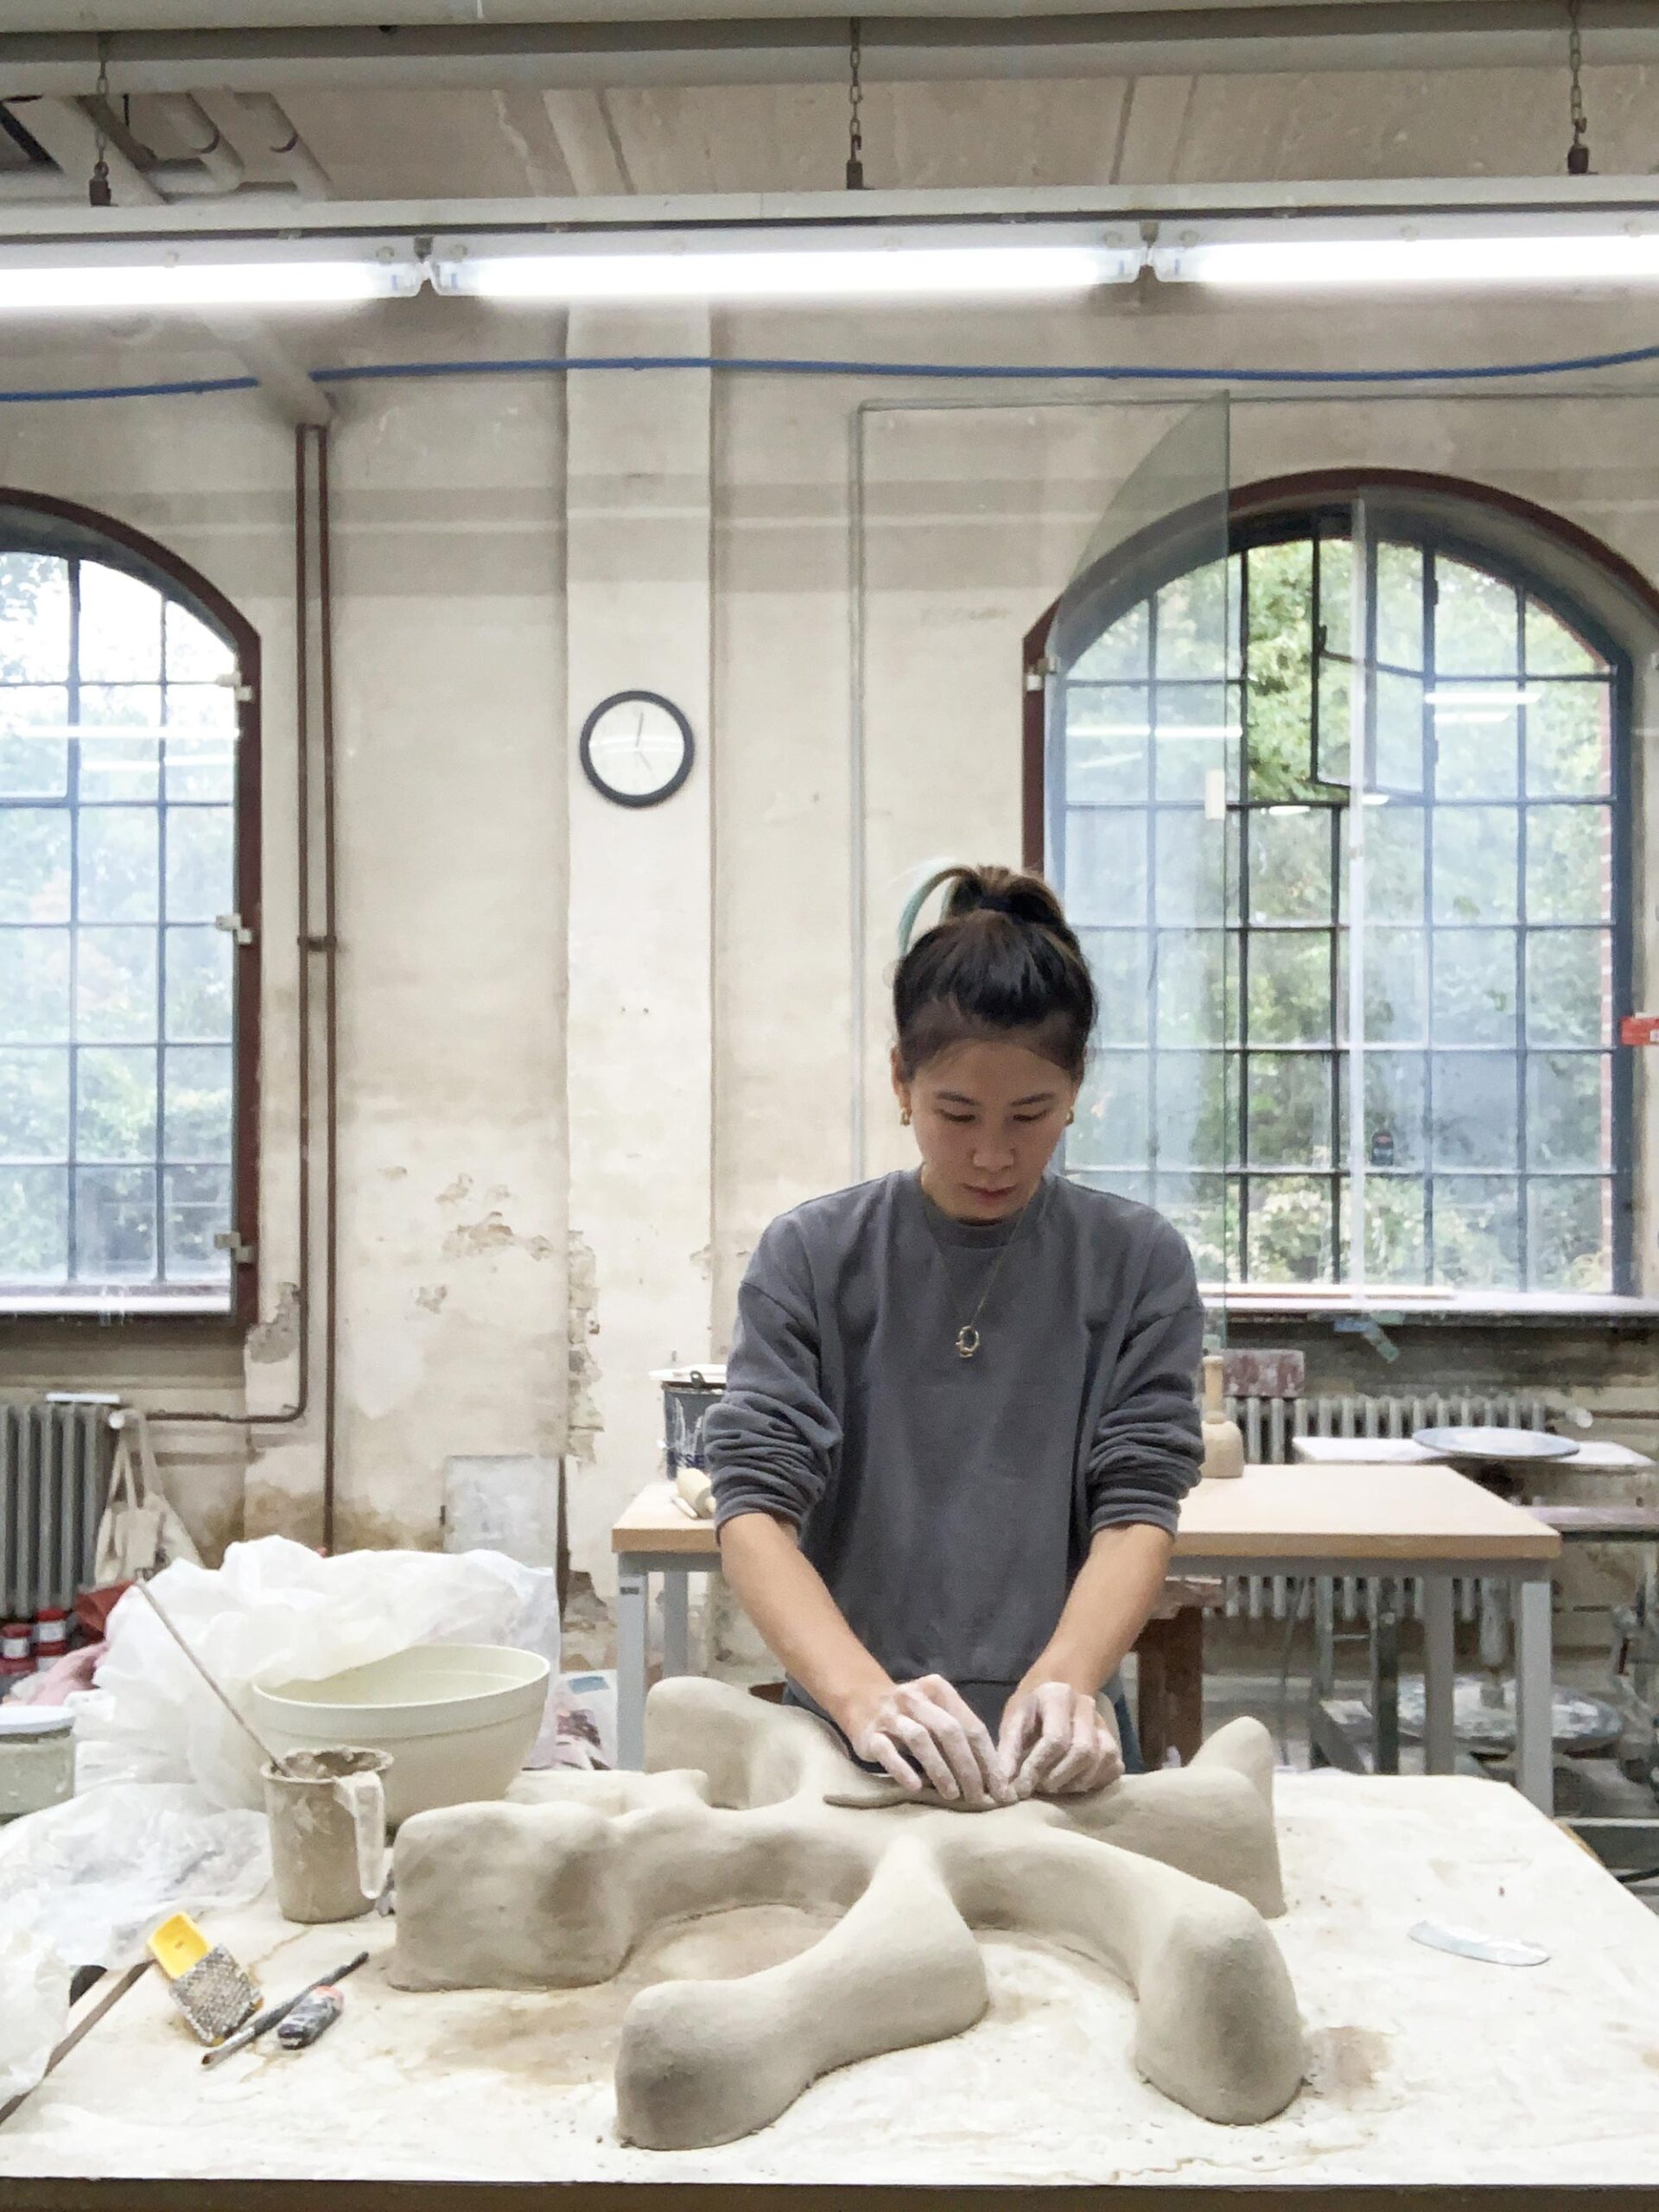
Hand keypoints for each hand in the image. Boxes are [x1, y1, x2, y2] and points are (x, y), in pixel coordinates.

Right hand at [840, 1673, 1013, 1807]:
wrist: (862, 1701)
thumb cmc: (912, 1715)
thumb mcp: (937, 1714)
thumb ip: (961, 1736)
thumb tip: (993, 1777)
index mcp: (939, 1690)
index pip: (971, 1725)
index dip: (988, 1759)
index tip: (999, 1788)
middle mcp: (915, 1697)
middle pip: (949, 1731)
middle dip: (968, 1767)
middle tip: (977, 1796)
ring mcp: (890, 1714)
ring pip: (920, 1739)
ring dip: (940, 1770)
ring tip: (952, 1795)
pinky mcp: (869, 1733)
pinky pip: (887, 1752)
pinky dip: (903, 1770)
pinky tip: (916, 1787)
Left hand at [998, 1682, 1123, 1798]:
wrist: (1056, 1692)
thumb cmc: (1030, 1709)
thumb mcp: (1013, 1720)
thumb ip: (1008, 1751)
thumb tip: (1004, 1790)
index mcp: (1058, 1696)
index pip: (1056, 1738)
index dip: (1037, 1767)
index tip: (1021, 1788)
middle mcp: (1087, 1707)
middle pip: (1083, 1751)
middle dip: (1058, 1777)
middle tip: (1038, 1786)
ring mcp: (1105, 1726)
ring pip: (1101, 1761)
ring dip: (1074, 1783)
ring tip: (1052, 1786)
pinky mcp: (1115, 1744)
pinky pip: (1113, 1769)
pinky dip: (1092, 1782)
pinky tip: (1072, 1783)